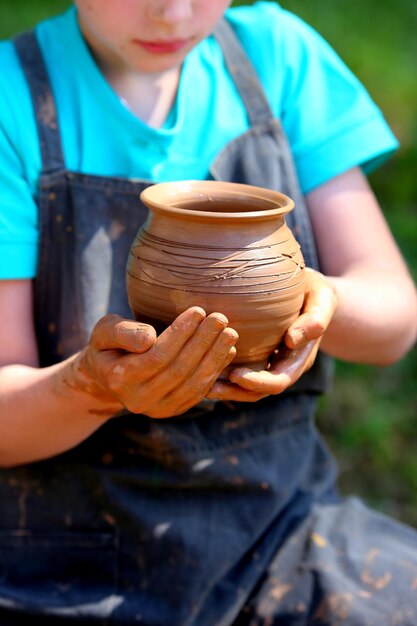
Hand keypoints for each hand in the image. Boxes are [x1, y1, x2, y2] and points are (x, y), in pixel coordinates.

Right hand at [78, 307, 237, 417]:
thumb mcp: (105, 331)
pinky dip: (216, 371)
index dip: (180, 334)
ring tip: (230, 333)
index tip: (198, 311)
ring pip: (193, 384)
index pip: (158, 356)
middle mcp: (139, 400)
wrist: (109, 376)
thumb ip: (123, 332)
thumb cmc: (109, 345)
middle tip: (221, 318)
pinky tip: (228, 351)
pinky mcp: (174, 410)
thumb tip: (149, 339)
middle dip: (203, 343)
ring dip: (215, 358)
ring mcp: (158, 409)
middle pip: (179, 370)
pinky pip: (199, 392)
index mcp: (119, 379)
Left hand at [206, 268, 336, 401]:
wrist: (311, 293)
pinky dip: (221, 373)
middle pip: (258, 391)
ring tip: (201, 385)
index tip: (236, 375)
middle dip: (234, 392)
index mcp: (299, 360)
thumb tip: (292, 340)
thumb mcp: (321, 300)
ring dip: (224, 389)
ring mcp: (268, 364)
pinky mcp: (254, 356)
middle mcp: (282, 367)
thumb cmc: (316, 293)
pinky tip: (200, 367)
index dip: (257, 382)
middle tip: (209, 387)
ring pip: (245, 387)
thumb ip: (314, 319)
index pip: (278, 381)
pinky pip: (237, 371)